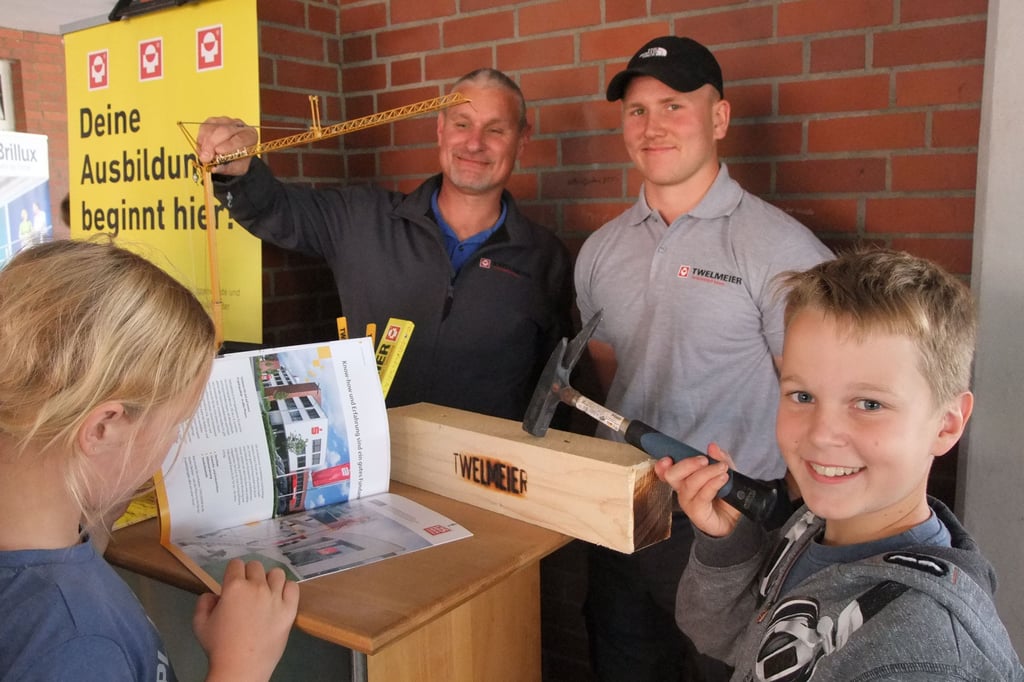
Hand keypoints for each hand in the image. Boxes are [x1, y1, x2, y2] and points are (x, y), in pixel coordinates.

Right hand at [193, 559, 299, 681]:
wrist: (241, 668)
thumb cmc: (219, 646)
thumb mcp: (200, 624)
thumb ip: (204, 602)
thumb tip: (215, 594)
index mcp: (234, 587)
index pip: (236, 564)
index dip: (232, 572)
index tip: (232, 582)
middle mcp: (257, 587)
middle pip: (256, 566)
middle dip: (249, 575)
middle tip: (246, 591)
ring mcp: (276, 597)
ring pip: (277, 573)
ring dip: (269, 580)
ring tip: (265, 593)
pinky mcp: (290, 609)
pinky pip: (293, 587)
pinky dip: (286, 589)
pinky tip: (279, 598)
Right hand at [195, 116, 258, 175]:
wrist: (233, 154)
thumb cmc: (238, 159)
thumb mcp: (237, 168)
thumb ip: (227, 168)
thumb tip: (215, 168)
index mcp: (250, 136)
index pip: (240, 138)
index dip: (228, 145)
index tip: (218, 151)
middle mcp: (239, 126)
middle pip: (224, 131)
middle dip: (212, 144)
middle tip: (206, 157)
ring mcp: (225, 121)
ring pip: (212, 128)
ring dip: (205, 143)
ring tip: (204, 155)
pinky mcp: (212, 121)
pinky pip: (204, 128)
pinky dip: (201, 139)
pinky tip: (204, 148)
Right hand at [654, 442, 741, 537]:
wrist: (737, 521)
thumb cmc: (728, 498)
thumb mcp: (727, 472)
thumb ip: (720, 459)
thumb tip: (712, 446)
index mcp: (685, 479)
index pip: (666, 472)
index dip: (662, 465)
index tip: (668, 458)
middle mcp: (683, 491)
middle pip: (672, 475)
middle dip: (687, 464)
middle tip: (704, 459)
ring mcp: (689, 503)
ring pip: (689, 483)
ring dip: (707, 472)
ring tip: (722, 469)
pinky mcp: (697, 513)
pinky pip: (702, 495)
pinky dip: (713, 484)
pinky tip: (723, 478)